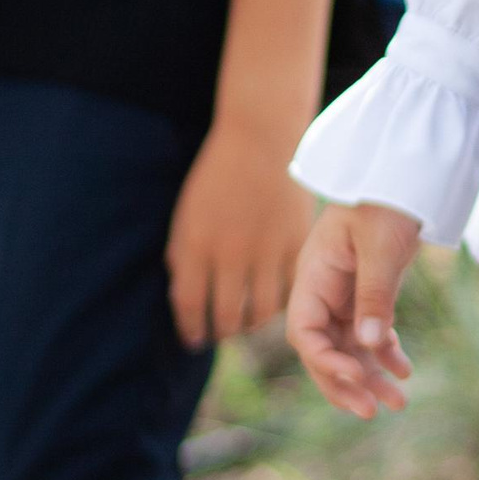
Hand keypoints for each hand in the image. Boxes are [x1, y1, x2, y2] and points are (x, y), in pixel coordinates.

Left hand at [166, 119, 313, 347]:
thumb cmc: (217, 176)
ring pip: (261, 311)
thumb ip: (182, 257)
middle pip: (225, 315)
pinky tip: (272, 300)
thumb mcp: (186, 215)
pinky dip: (280, 302)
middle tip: (218, 334)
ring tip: (245, 322)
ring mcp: (266, 250)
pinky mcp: (295, 244)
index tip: (191, 339)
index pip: (189, 304)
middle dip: (219, 332)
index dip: (189, 329)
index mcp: (195, 244)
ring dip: (250, 323)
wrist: (260, 140)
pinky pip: (289, 289)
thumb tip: (185, 300)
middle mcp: (230, 254)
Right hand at [287, 199, 423, 416]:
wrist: (402, 175)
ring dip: (370, 377)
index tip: (355, 377)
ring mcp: (345, 295)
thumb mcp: (381, 247)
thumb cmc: (385, 202)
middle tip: (371, 412)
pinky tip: (405, 373)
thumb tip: (369, 346)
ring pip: (350, 348)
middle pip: (324, 350)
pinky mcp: (368, 295)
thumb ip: (375, 295)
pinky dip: (386, 355)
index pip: (305, 332)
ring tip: (398, 403)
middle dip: (345, 383)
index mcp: (313, 276)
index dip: (324, 361)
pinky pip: (371, 334)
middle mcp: (323, 291)